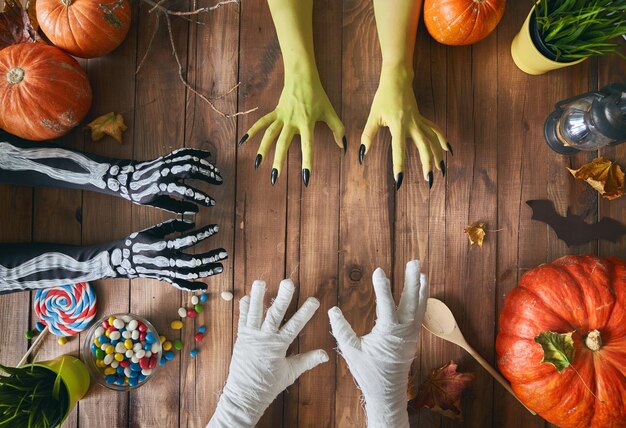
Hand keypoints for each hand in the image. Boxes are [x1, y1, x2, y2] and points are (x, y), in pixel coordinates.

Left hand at [108, 148, 222, 213]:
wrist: (126, 177)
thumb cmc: (141, 194)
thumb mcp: (157, 204)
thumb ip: (177, 207)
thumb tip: (196, 210)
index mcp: (161, 185)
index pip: (185, 191)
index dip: (200, 197)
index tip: (211, 202)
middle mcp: (165, 171)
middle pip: (191, 169)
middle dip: (208, 175)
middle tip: (220, 182)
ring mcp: (166, 162)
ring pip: (190, 159)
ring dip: (206, 165)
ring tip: (217, 172)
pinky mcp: (167, 157)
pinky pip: (184, 152)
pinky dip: (197, 153)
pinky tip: (208, 156)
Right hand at [109, 219, 226, 290]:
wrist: (122, 260)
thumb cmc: (138, 241)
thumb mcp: (153, 229)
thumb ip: (172, 224)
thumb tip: (191, 223)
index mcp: (164, 246)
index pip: (188, 240)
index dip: (203, 234)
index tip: (216, 228)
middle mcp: (167, 261)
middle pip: (194, 261)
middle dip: (211, 257)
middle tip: (224, 253)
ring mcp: (167, 273)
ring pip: (191, 274)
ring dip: (207, 271)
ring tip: (220, 267)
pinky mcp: (166, 279)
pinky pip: (181, 285)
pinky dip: (193, 287)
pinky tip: (205, 286)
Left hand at [208, 279, 327, 426]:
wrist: (245, 395)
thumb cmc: (269, 385)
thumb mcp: (291, 373)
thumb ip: (308, 361)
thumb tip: (326, 355)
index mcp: (278, 346)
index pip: (295, 325)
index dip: (305, 312)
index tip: (314, 300)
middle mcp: (264, 338)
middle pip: (275, 314)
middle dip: (282, 297)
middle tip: (288, 282)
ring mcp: (251, 336)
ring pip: (255, 313)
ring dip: (258, 296)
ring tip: (260, 281)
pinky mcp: (241, 338)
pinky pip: (243, 320)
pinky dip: (244, 308)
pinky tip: (246, 296)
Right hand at [240, 75, 345, 186]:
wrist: (302, 76)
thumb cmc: (318, 95)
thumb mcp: (330, 112)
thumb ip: (338, 129)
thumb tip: (344, 146)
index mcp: (307, 123)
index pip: (307, 146)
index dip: (307, 162)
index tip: (305, 177)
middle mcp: (292, 121)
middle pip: (283, 143)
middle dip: (278, 161)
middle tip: (275, 177)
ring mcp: (282, 116)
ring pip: (270, 135)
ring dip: (263, 149)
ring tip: (257, 165)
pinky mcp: (276, 111)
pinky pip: (263, 122)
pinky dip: (253, 131)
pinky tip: (243, 141)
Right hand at [328, 260, 428, 427]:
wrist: (387, 393)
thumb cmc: (368, 372)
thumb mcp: (351, 351)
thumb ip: (342, 329)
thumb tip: (332, 310)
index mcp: (389, 333)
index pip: (387, 304)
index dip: (382, 286)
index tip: (379, 270)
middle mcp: (405, 331)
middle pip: (412, 300)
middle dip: (412, 280)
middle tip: (414, 261)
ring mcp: (411, 334)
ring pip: (419, 306)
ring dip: (420, 288)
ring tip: (420, 271)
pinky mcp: (413, 338)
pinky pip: (420, 315)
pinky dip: (421, 300)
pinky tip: (419, 291)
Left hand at [361, 67, 449, 189]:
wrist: (398, 78)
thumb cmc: (383, 97)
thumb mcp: (373, 116)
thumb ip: (367, 135)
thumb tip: (362, 154)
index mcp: (398, 126)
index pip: (399, 150)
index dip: (399, 166)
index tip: (399, 180)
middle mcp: (412, 125)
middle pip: (423, 147)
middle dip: (426, 165)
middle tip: (428, 181)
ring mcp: (419, 121)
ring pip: (432, 141)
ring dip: (437, 156)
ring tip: (441, 171)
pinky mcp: (421, 118)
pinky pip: (434, 130)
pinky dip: (442, 140)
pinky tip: (447, 150)